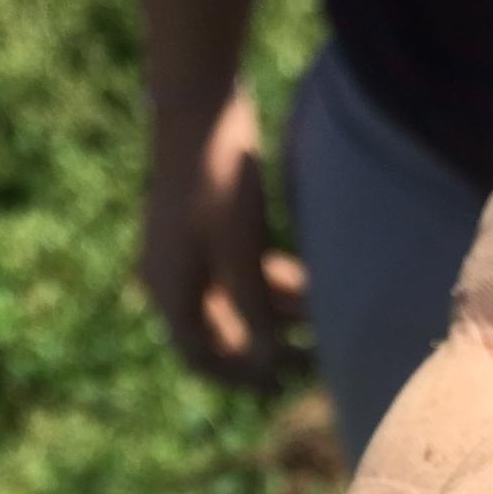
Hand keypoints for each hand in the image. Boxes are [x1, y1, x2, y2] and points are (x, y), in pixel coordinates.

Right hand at [140, 84, 306, 391]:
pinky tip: (309, 280)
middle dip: (265, 346)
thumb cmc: (217, 180)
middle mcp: (172, 276)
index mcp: (169, 289)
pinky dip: (269, 281)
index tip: (277, 388)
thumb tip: (265, 364)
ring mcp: (187, 250)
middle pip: (219, 331)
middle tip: (312, 360)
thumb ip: (253, 311)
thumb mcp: (241, 252)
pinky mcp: (205, 226)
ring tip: (323, 316)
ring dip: (275, 312)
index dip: (237, 378)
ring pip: (235, 300)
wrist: (200, 105)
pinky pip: (237, 270)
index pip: (199, 355)